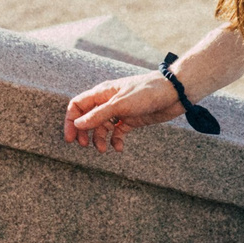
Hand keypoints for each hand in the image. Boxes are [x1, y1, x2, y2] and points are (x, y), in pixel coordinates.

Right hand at [64, 72, 182, 152]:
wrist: (173, 93)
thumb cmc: (146, 92)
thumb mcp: (120, 104)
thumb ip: (98, 115)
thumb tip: (77, 124)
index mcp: (102, 93)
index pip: (78, 105)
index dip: (71, 121)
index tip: (70, 138)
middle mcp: (108, 102)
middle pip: (87, 118)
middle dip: (83, 132)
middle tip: (84, 146)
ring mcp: (120, 111)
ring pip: (102, 127)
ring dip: (99, 139)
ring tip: (103, 150)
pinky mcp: (131, 120)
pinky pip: (117, 132)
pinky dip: (115, 140)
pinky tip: (118, 148)